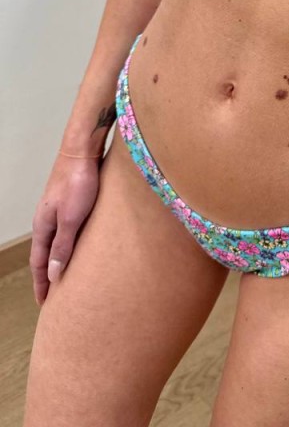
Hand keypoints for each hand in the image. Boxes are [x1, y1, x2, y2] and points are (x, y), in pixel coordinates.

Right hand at [29, 151, 101, 306]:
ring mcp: (58, 208)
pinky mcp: (72, 199)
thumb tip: (53, 275)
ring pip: (57, 240)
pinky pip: (68, 229)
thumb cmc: (79, 181)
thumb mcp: (71, 218)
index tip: (45, 304)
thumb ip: (63, 245)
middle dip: (49, 275)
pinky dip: (70, 243)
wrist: (83, 149)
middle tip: (55, 295)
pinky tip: (82, 244)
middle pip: (46, 253)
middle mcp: (47, 219)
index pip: (40, 263)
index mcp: (43, 226)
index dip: (42, 284)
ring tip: (68, 274)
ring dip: (60, 258)